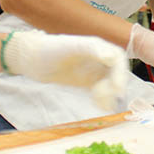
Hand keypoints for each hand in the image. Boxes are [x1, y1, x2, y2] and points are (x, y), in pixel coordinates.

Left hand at [2, 30, 127, 110]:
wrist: (32, 59)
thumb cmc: (50, 49)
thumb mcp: (71, 47)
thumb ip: (92, 50)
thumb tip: (112, 57)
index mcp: (98, 46)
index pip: (118, 58)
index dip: (121, 73)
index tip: (117, 88)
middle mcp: (99, 58)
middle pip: (116, 73)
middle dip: (116, 86)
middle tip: (110, 98)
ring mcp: (93, 70)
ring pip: (110, 84)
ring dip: (110, 95)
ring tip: (101, 104)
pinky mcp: (86, 82)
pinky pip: (101, 92)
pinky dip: (103, 100)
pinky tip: (100, 106)